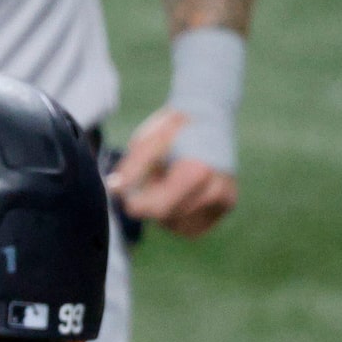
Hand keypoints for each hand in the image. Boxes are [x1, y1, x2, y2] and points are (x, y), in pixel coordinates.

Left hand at [107, 107, 236, 238]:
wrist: (208, 115)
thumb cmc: (172, 128)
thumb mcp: (146, 142)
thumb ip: (131, 168)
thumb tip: (115, 190)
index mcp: (198, 172)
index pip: (158, 208)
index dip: (136, 204)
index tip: (126, 193)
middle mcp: (216, 190)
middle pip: (166, 216)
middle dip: (151, 203)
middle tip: (152, 178)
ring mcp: (224, 200)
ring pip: (178, 225)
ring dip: (165, 210)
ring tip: (168, 182)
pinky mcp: (227, 205)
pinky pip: (192, 226)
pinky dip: (179, 216)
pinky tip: (178, 193)